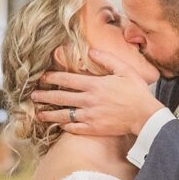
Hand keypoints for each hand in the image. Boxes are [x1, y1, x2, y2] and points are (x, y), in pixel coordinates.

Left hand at [32, 49, 164, 135]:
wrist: (145, 116)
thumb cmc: (137, 92)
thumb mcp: (124, 70)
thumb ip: (106, 59)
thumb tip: (90, 51)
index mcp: (95, 85)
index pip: (68, 80)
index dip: (53, 78)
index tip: (43, 77)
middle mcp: (89, 101)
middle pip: (61, 97)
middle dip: (45, 96)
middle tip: (33, 95)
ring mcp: (90, 116)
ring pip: (64, 114)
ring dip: (49, 114)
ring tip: (38, 113)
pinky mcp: (93, 129)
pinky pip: (74, 128)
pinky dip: (65, 126)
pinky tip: (59, 124)